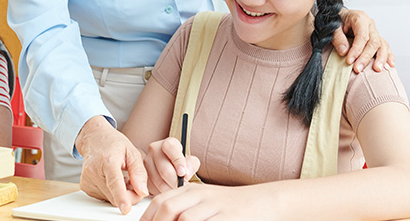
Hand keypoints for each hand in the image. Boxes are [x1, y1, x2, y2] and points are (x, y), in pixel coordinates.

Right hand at [77, 116, 148, 213]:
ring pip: (109, 198)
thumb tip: (142, 192)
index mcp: (107, 160)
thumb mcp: (132, 151)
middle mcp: (94, 171)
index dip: (121, 197)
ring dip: (119, 193)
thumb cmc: (113, 143)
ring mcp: (87, 180)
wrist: (93, 138)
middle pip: (114, 196)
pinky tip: (112, 179)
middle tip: (133, 182)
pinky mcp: (85, 186)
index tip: (125, 209)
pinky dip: (111, 192)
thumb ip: (139, 172)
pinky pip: (103, 197)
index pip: (114, 182)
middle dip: (128, 195)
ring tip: (121, 176)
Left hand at [140, 183, 264, 220]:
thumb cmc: (229, 206)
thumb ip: (183, 208)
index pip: (160, 201)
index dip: (147, 218)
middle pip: (168, 209)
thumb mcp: (204, 201)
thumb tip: (159, 219)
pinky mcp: (228, 218)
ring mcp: (215, 207)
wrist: (262, 202)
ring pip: (184, 219)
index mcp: (192, 190)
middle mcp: (201, 196)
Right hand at [143, 137, 199, 194]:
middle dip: (176, 181)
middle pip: (164, 169)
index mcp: (167, 144)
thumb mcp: (190, 161)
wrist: (171, 167)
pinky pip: (153, 188)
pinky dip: (163, 193)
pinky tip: (170, 192)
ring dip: (170, 189)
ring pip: (159, 182)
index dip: (178, 161)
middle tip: (184, 188)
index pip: (171, 148)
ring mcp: (146, 163)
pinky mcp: (142, 176)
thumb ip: (191, 164)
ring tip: (179, 192)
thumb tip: (185, 174)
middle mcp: (154, 150)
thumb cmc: (182, 164)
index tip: (184, 173)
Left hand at [334, 9, 394, 72]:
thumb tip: (344, 51)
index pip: (362, 36)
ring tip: (377, 69)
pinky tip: (390, 65)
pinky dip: (388, 56)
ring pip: (383, 45)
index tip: (349, 61)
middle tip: (358, 69)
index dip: (357, 50)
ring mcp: (375, 31)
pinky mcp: (377, 38)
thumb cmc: (337, 21)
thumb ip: (338, 37)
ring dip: (381, 58)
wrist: (340, 16)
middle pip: (374, 42)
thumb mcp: (333, 27)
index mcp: (360, 18)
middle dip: (366, 57)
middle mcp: (370, 24)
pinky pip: (385, 47)